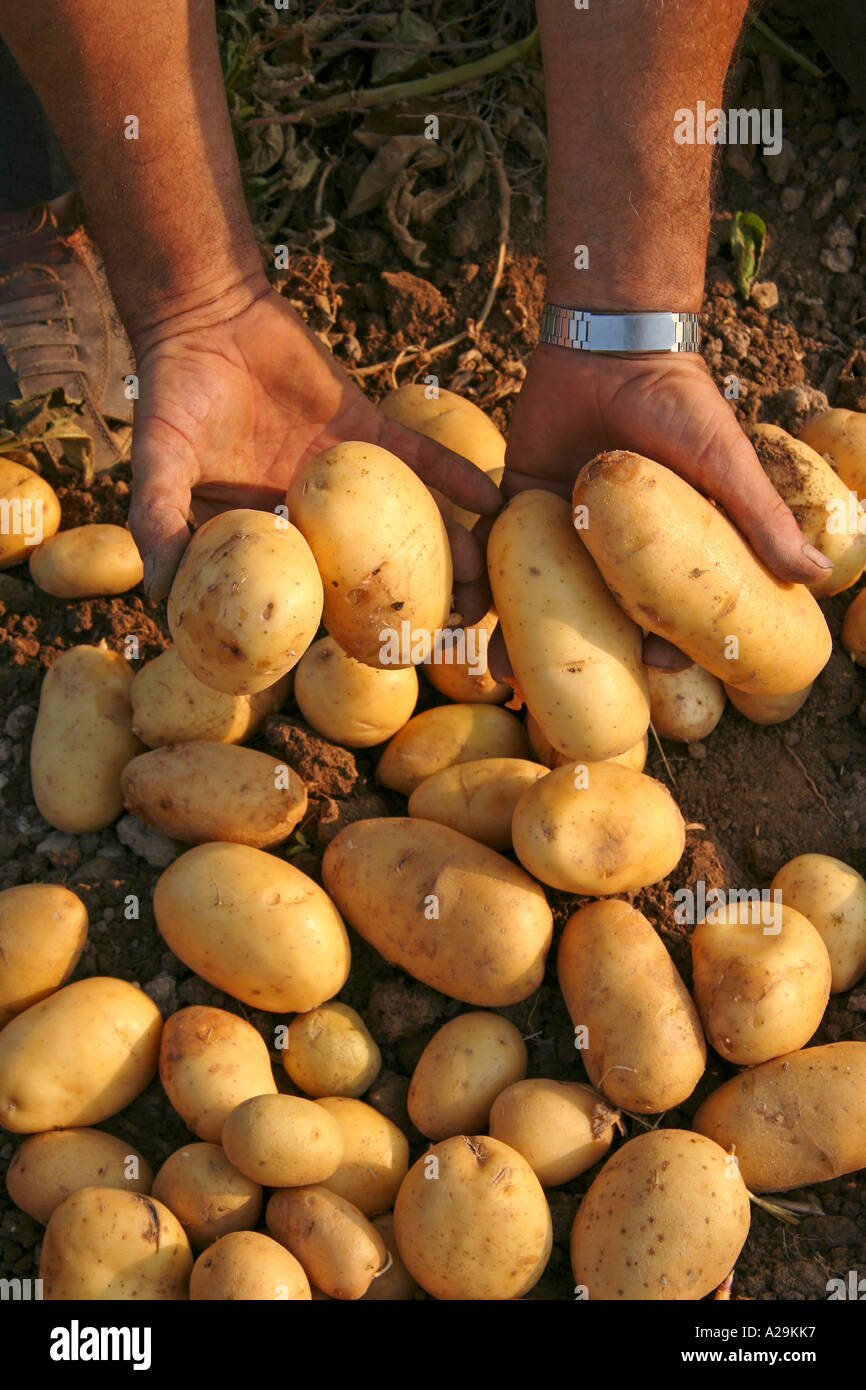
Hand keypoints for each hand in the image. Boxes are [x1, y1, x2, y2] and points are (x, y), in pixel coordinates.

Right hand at [128, 287, 501, 600]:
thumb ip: (159, 519)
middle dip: (404, 602)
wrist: (206, 314)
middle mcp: (309, 515)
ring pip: (400, 522)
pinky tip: (491, 499)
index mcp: (263, 536)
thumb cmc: (171, 395)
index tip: (369, 662)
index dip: (335, 629)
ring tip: (481, 578)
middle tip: (447, 637)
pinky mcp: (365, 430)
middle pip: (365, 570)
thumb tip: (156, 592)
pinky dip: (454, 474)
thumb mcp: (158, 461)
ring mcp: (344, 477)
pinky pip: (418, 458)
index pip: (304, 594)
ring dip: (443, 549)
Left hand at [489, 345, 831, 674]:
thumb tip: (817, 578)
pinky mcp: (520, 500)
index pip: (660, 612)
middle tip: (555, 695)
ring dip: (519, 633)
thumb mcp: (724, 465)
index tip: (652, 668)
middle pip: (593, 615)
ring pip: (541, 593)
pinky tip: (468, 617)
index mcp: (661, 549)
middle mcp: (612, 547)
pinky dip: (483, 583)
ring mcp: (564, 526)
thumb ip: (759, 520)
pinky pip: (499, 549)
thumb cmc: (680, 403)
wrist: (612, 343)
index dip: (656, 645)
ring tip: (499, 673)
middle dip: (575, 657)